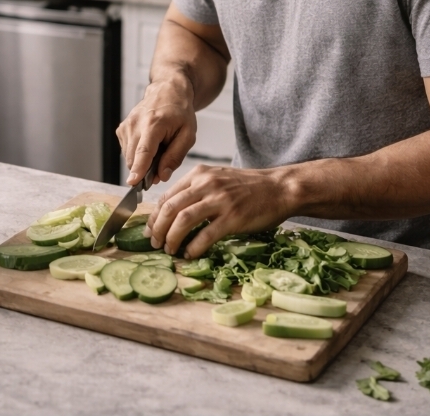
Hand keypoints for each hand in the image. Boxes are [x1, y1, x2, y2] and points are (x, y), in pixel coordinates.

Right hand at [117, 79, 196, 185]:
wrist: (167, 92)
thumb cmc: (180, 113)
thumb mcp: (188, 135)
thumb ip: (175, 157)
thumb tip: (162, 176)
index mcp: (154, 124)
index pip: (144, 151)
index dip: (138, 169)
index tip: (132, 182)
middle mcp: (135, 124)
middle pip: (134, 158)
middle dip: (145, 170)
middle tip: (162, 165)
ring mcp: (126, 126)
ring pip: (129, 158)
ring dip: (142, 162)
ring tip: (157, 149)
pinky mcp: (121, 129)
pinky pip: (127, 152)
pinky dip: (137, 155)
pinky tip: (149, 145)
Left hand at [144, 164, 293, 258]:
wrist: (279, 188)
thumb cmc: (248, 187)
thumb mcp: (217, 179)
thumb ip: (196, 191)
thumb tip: (172, 213)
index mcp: (199, 175)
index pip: (167, 196)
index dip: (155, 216)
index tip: (150, 230)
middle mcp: (206, 184)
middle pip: (170, 208)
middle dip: (158, 229)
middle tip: (155, 243)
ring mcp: (220, 200)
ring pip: (183, 220)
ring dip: (172, 238)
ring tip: (169, 250)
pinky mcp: (233, 217)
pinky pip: (206, 235)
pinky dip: (194, 247)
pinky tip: (190, 254)